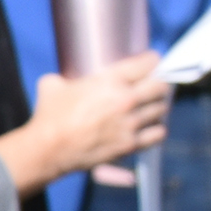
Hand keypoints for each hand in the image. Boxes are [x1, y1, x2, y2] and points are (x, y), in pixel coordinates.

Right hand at [0, 53, 169, 195]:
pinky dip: (156, 129)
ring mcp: (130, 123)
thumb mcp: (53, 85)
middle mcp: (126, 99)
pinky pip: (158, 133)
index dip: (152, 61)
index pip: (146, 64)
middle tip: (154, 86)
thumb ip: (65, 77)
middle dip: (159, 84)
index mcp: (110, 80)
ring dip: (157, 106)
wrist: (49, 149)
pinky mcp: (131, 143)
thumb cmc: (49, 116)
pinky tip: (150, 127)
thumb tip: (64, 78)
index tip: (154, 61)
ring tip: (151, 107)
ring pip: (161, 109)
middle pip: (161, 86)